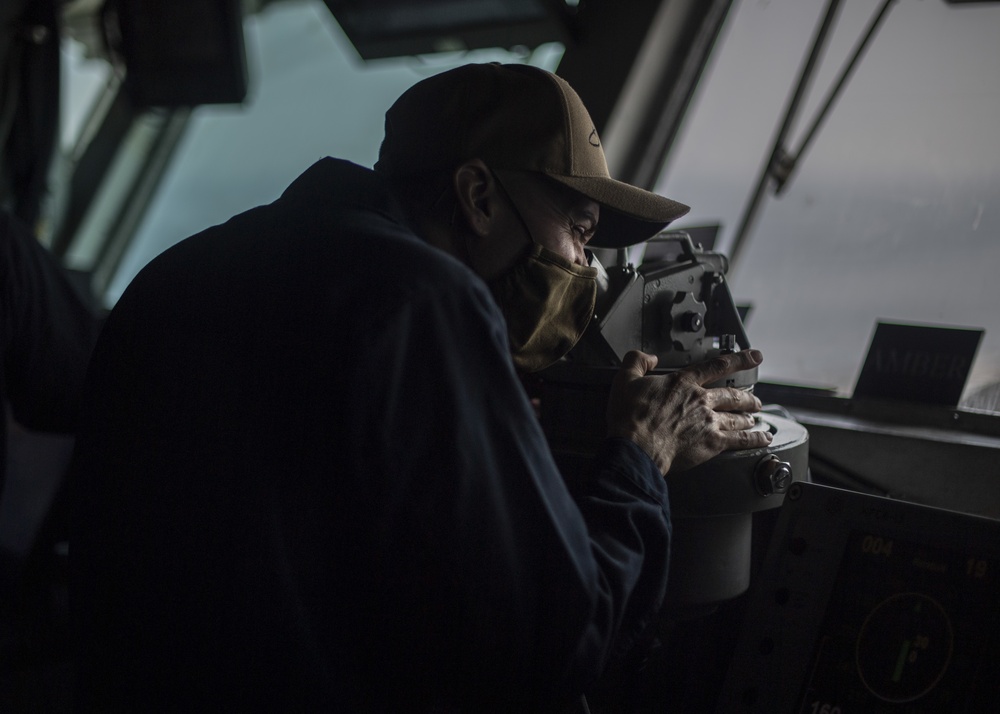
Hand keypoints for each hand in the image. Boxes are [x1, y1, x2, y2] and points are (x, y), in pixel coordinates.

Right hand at [606, 349, 771, 474]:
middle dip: (747, 397)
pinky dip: (755, 438)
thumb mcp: (625, 380)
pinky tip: (764, 438)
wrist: (636, 447)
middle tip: (754, 399)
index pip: (717, 366)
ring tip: (755, 417)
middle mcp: (700, 400)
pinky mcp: (712, 443)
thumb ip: (637, 361)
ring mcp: (709, 422)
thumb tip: (648, 356)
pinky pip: (741, 440)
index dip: (739, 359)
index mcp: (682, 383)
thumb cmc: (630, 417)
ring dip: (748, 416)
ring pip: (737, 417)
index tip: (754, 356)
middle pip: (732, 395)